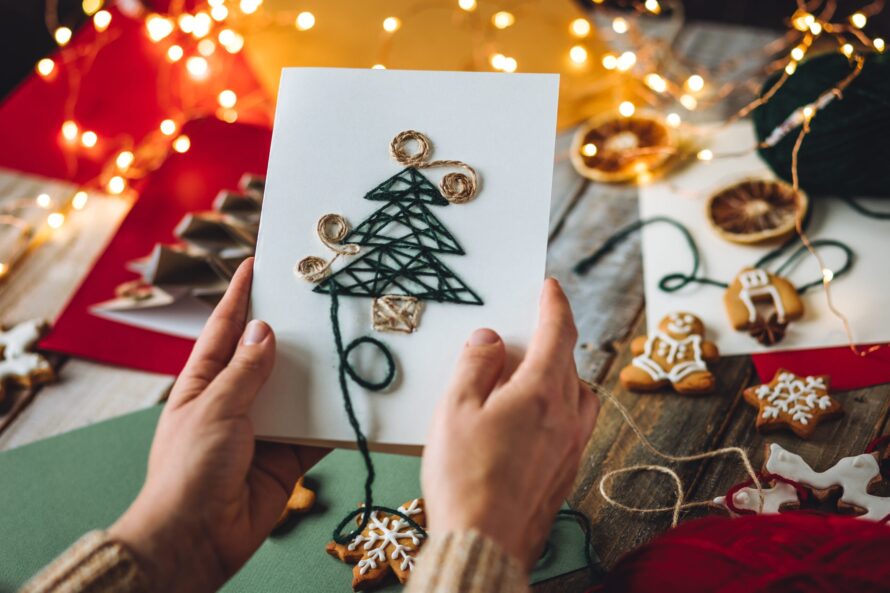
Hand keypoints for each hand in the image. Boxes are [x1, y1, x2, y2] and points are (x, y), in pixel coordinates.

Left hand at [110, 259, 327, 592]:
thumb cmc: (189, 470)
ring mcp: (264, 427)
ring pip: (298, 391)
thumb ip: (244, 372)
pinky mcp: (289, 456)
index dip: (239, 295)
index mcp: (205, 382)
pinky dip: (336, 419)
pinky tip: (359, 399)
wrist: (198, 538)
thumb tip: (266, 329)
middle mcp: (236, 399)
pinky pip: (317, 431)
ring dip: (320, 375)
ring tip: (349, 342)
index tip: (256, 264)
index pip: (225, 328)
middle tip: (321, 301)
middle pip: (269, 355)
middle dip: (293, 331)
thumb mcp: (214, 410)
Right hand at [421, 278, 598, 568]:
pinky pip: (573, 425)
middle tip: (522, 338)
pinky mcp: (567, 472)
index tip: (551, 287)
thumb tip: (490, 339)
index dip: (554, 304)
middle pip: (569, 362)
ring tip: (527, 381)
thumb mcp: (455, 410)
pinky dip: (559, 409)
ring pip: (578, 395)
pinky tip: (531, 423)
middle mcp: (566, 416)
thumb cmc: (465, 478)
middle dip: (551, 341)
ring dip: (560, 378)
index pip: (558, 332)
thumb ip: (475, 365)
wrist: (485, 543)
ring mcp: (571, 447)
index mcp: (541, 393)